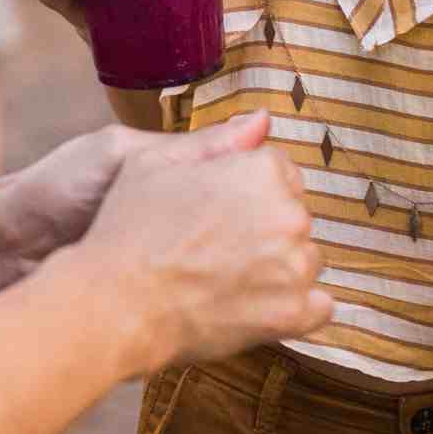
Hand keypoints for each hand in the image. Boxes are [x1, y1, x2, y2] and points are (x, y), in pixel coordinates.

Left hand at [0, 114, 283, 276]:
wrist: (0, 251)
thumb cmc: (58, 190)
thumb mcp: (126, 157)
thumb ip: (194, 150)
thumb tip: (264, 120)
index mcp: (175, 181)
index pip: (243, 181)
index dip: (269, 188)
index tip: (293, 196)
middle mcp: (181, 223)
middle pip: (246, 228)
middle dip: (266, 232)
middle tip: (291, 237)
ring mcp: (172, 262)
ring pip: (233, 268)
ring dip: (252, 269)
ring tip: (277, 268)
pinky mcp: (160, 299)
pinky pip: (207, 302)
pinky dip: (228, 304)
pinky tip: (244, 304)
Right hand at [73, 113, 331, 373]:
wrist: (114, 303)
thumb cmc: (129, 229)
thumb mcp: (158, 161)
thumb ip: (218, 139)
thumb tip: (262, 119)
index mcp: (262, 170)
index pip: (281, 174)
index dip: (249, 192)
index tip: (222, 212)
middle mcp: (288, 214)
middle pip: (294, 216)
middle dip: (266, 227)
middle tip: (219, 247)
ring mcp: (294, 266)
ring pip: (305, 259)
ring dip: (279, 267)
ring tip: (230, 278)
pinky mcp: (292, 314)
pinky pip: (318, 307)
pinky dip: (295, 310)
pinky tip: (258, 307)